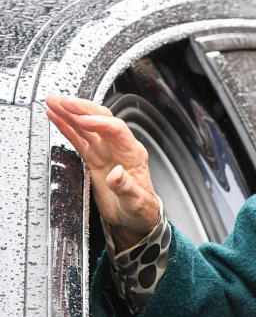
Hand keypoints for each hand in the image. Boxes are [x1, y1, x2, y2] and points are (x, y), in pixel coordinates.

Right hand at [45, 93, 161, 248]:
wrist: (137, 216)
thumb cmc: (141, 208)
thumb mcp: (137, 202)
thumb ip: (127, 188)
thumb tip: (117, 175)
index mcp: (132, 153)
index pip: (117, 129)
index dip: (100, 122)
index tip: (83, 120)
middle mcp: (118, 147)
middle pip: (100, 119)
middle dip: (82, 109)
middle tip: (64, 101)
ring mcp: (104, 151)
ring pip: (85, 126)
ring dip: (69, 112)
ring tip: (53, 100)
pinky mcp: (93, 157)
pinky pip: (77, 138)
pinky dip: (65, 126)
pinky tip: (54, 115)